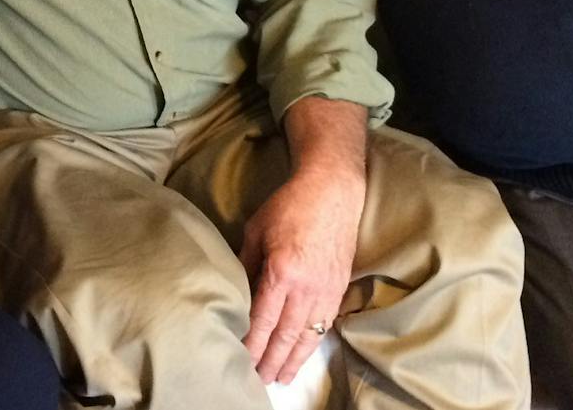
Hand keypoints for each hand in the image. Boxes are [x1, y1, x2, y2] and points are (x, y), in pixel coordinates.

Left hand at [240, 169, 364, 384]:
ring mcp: (325, 290)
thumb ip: (245, 264)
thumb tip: (234, 290)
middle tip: (257, 380)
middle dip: (269, 361)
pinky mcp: (338, 288)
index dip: (250, 344)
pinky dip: (312, 343)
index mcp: (281, 273)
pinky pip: (325, 324)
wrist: (332, 192)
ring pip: (307, 336)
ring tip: (280, 378)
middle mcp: (306, 288)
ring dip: (292, 360)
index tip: (240, 360)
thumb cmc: (289, 205)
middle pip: (284, 335)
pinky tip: (303, 354)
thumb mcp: (255, 231)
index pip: (262, 319)